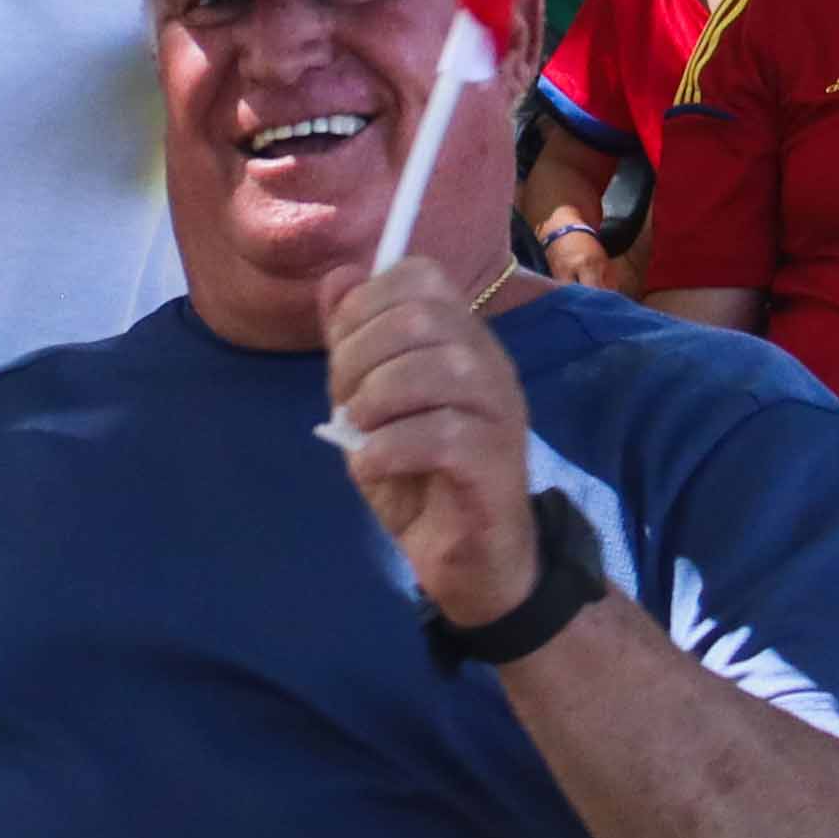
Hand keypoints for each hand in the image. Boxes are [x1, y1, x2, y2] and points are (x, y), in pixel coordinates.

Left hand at [326, 255, 546, 629]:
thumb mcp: (369, 403)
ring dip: (377, 398)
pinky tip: (372, 464)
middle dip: (360, 355)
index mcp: (460, 337)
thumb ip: (353, 342)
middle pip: (421, 318)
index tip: (340, 351)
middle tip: (346, 403)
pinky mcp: (497, 463)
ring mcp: (500, 412)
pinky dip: (391, 446)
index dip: (365, 304)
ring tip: (360, 431)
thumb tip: (338, 278)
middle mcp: (489, 363)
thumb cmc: (416, 477)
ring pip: (437, 369)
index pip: (420, 276)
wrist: (466, 561)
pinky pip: (443, 434)